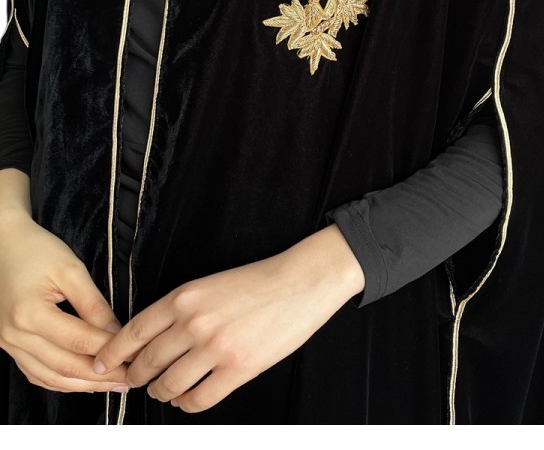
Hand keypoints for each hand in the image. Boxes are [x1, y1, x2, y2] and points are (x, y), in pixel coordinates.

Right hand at [0, 210, 130, 393]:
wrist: (3, 245)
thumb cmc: (36, 251)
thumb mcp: (71, 269)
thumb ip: (93, 303)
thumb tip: (116, 332)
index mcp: (30, 313)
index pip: (78, 341)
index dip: (109, 350)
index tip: (134, 355)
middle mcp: (16, 335)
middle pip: (65, 367)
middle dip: (101, 377)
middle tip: (131, 379)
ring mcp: (9, 344)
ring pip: (50, 377)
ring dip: (84, 386)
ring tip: (113, 385)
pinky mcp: (10, 346)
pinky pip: (38, 374)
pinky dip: (62, 382)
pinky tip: (84, 382)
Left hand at [92, 223, 364, 412]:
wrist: (300, 282)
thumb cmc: (258, 281)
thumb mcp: (210, 284)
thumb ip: (182, 309)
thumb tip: (154, 339)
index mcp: (184, 296)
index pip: (134, 331)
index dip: (113, 352)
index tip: (102, 364)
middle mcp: (194, 322)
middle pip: (147, 362)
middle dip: (135, 377)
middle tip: (133, 382)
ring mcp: (215, 348)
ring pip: (170, 385)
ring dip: (162, 393)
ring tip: (164, 391)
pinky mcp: (239, 369)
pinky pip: (200, 400)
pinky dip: (188, 404)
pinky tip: (189, 399)